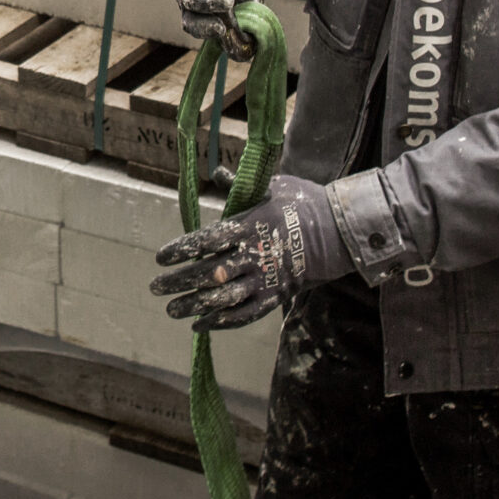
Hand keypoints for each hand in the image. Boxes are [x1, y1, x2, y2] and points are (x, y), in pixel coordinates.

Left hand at [150, 173, 351, 330]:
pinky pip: (244, 315)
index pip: (206, 241)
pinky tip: (200, 325)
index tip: (160, 258)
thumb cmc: (304, 202)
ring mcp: (266, 279)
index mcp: (249, 225)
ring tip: (171, 310)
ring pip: (223, 299)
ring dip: (194, 306)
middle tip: (155, 288)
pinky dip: (221, 322)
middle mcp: (254, 255)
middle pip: (208, 273)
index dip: (181, 250)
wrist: (342, 230)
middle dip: (179, 282)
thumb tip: (218, 173)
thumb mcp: (274, 186)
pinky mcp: (277, 296)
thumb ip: (240, 187)